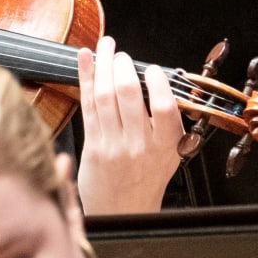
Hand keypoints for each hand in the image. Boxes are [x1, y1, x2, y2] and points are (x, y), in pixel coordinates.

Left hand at [76, 35, 184, 214]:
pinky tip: (87, 58)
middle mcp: (138, 144)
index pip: (165, 107)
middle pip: (127, 95)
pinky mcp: (92, 145)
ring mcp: (112, 144)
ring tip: (107, 47)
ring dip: (104, 65)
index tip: (153, 69)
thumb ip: (169, 122)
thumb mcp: (171, 153)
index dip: (158, 82)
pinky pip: (88, 104)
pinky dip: (86, 77)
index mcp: (165, 145)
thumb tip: (160, 83)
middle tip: (122, 55)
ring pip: (104, 96)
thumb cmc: (147, 177)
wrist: (123, 209)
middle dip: (123, 67)